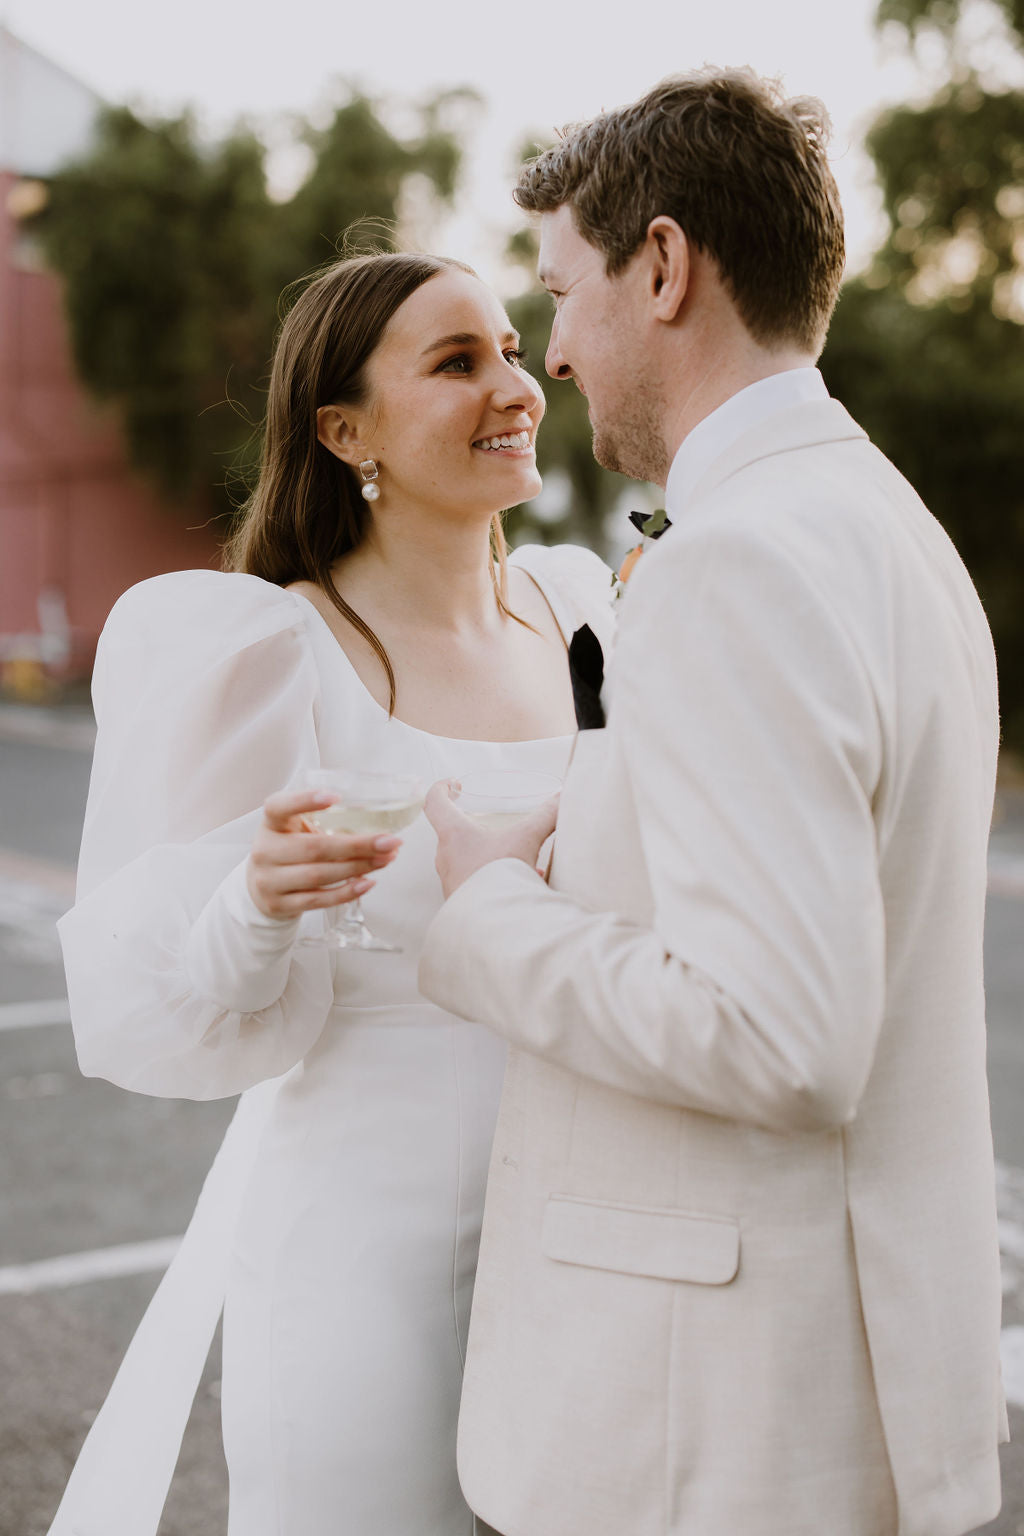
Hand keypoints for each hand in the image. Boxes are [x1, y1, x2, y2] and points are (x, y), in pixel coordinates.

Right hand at [247, 788, 400, 919]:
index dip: (305, 800)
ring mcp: (269, 880)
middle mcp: (265, 850)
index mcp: (271, 824)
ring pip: (319, 875)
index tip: (335, 797)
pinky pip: (318, 899)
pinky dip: (346, 892)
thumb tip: (379, 831)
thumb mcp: (294, 830)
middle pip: (314, 847)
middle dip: (357, 845)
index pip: (279, 807)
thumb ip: (323, 824)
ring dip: (358, 867)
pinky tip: (367, 883)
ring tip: (385, 860)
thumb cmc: (289, 850)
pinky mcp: (278, 904)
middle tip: (389, 841)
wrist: (260, 888)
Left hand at [424, 780, 558, 899]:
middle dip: (470, 825)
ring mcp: (451, 881)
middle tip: (488, 822)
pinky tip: (519, 882)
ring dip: (487, 854)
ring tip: (514, 858)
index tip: (453, 784)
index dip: (440, 788)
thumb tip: (563, 797)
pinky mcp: (460, 901)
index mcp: (454, 834)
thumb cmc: (500, 877)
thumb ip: (546, 816)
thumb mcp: (527, 840)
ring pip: (465, 859)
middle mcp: (446, 857)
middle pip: (450, 832)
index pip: (434, 802)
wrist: (493, 925)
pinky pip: (474, 882)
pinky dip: (492, 877)